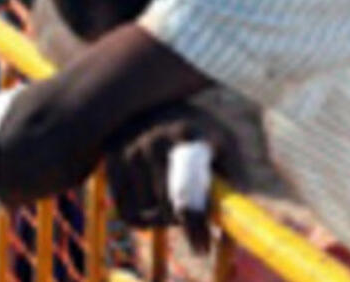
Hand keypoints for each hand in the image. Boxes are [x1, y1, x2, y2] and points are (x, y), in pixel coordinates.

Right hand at [105, 103, 247, 251]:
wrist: (152, 100)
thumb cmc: (197, 129)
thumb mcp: (223, 140)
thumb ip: (234, 172)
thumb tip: (238, 213)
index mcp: (188, 135)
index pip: (188, 191)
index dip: (194, 224)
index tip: (201, 248)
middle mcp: (154, 141)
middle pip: (169, 209)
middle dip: (185, 221)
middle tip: (194, 222)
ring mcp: (130, 150)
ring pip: (147, 213)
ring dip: (164, 220)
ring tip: (174, 205)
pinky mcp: (112, 160)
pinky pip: (126, 212)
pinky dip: (143, 221)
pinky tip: (154, 209)